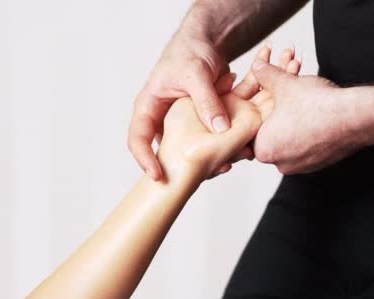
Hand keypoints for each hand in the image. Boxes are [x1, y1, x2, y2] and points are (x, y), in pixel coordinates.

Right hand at [129, 30, 230, 179]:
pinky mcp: (198, 127)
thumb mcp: (196, 74)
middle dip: (179, 169)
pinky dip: (219, 151)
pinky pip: (205, 145)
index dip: (144, 159)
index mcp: (148, 107)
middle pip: (162, 153)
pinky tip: (235, 153)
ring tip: (225, 166)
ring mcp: (179, 126)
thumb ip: (206, 100)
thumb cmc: (191, 52)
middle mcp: (161, 120)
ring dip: (204, 162)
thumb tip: (220, 129)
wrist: (207, 44)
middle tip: (197, 178)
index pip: (137, 139)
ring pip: (186, 153)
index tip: (157, 175)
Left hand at [251, 56, 364, 173]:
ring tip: (300, 105)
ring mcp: (301, 166)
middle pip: (270, 136)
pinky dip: (308, 132)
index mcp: (263, 150)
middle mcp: (280, 164)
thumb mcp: (285, 84)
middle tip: (284, 100)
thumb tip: (256, 66)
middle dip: (276, 115)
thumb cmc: (318, 105)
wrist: (357, 117)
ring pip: (290, 140)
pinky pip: (307, 146)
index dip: (258, 113)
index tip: (266, 102)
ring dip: (292, 123)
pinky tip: (314, 116)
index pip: (252, 132)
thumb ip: (265, 75)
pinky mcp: (319, 164)